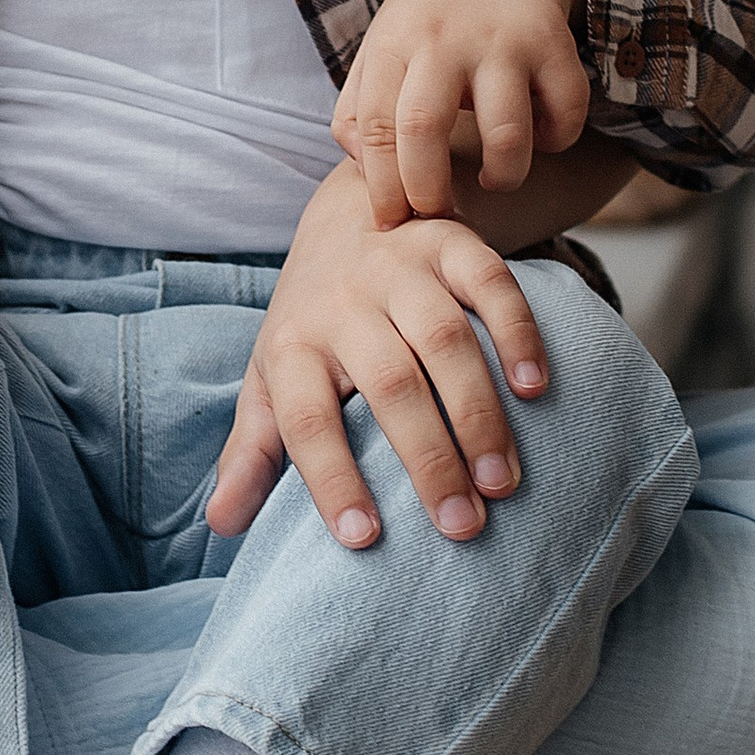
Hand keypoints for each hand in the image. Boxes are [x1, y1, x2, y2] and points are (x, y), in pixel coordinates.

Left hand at [207, 160, 552, 548]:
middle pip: (388, 384)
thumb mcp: (269, 381)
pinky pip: (491, 282)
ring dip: (477, 414)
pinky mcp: (451, 242)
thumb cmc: (312, 324)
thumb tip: (220, 524)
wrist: (347, 214)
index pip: (305, 418)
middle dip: (427, 460)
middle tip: (462, 527)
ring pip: (444, 339)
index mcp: (292, 344)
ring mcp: (400, 267)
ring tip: (502, 483)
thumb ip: (252, 452)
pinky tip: (535, 389)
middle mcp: (343, 301)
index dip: (330, 478)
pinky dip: (517, 333)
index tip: (363, 539)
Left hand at [336, 0, 589, 219]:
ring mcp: (499, 40)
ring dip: (506, 173)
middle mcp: (442, 41)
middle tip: (440, 214)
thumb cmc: (432, 19)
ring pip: (506, 131)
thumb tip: (364, 170)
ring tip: (501, 178)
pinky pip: (565, 110)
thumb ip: (356, 109)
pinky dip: (558, 138)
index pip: (371, 127)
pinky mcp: (552, 41)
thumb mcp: (382, 49)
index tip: (392, 221)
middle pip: (423, 127)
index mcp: (392, 46)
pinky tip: (542, 135)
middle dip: (428, 190)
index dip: (381, 186)